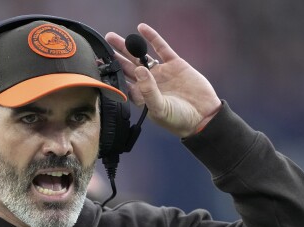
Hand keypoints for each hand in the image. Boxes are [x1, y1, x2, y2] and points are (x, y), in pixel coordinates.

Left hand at [105, 24, 221, 137]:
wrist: (204, 116)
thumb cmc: (179, 119)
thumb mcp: (160, 109)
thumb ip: (148, 91)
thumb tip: (139, 70)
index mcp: (142, 96)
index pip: (122, 82)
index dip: (111, 73)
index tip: (99, 64)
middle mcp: (149, 83)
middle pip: (127, 66)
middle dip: (115, 56)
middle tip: (103, 44)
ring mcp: (162, 72)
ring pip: (140, 56)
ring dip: (127, 46)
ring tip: (112, 37)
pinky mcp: (175, 64)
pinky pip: (161, 48)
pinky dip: (152, 37)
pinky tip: (141, 28)